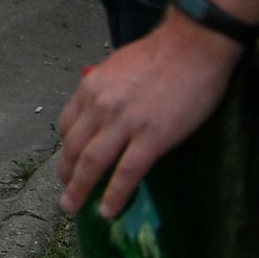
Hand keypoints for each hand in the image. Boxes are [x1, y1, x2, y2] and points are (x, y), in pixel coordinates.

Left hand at [56, 19, 241, 214]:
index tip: (67, 165)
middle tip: (65, 195)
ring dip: (80, 190)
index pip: (67, 125)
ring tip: (75, 208)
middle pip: (73, 148)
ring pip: (92, 164)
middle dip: (66, 175)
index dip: (65, 149)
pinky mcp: (152, 138)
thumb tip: (104, 108)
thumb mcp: (118, 67)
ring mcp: (124, 123)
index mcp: (90, 88)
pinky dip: (115, 195)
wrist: (193, 46)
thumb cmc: (162, 54)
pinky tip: (109, 211)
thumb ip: (106, 89)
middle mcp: (99, 106)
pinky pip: (127, 174)